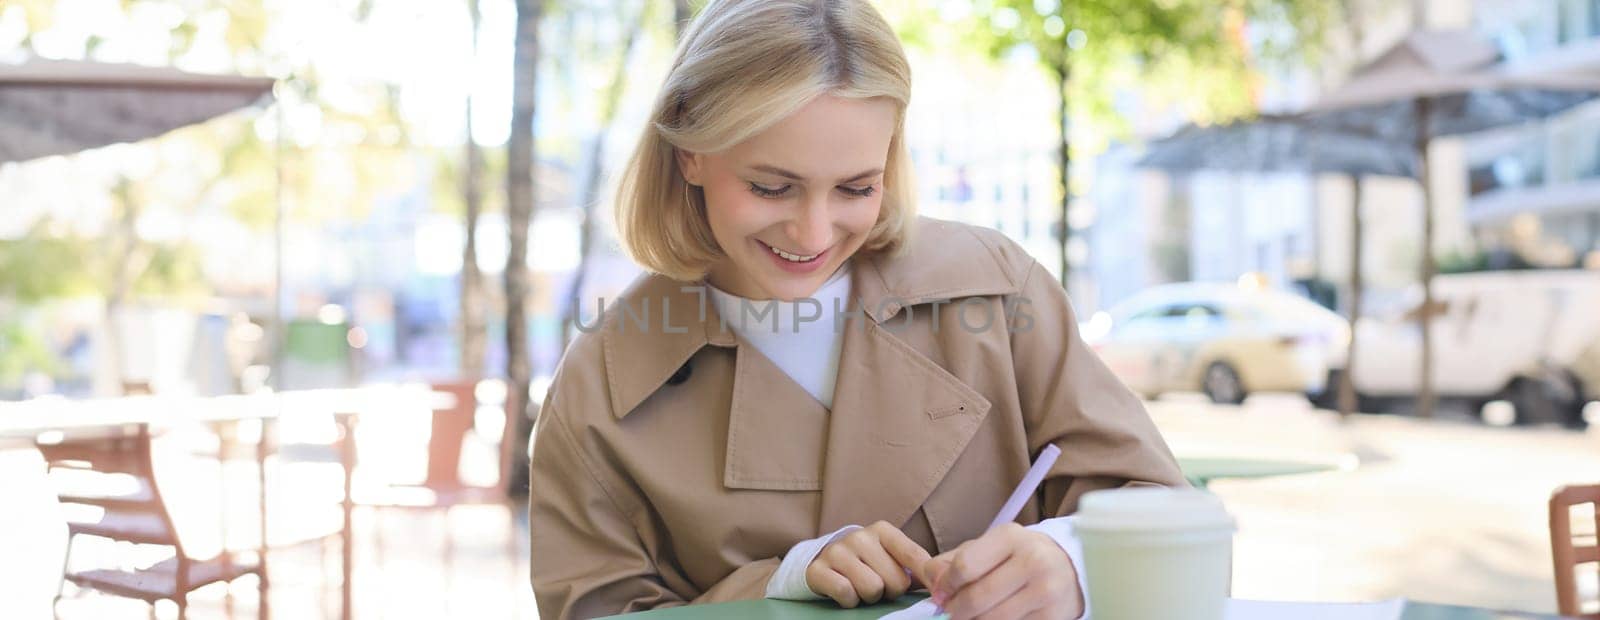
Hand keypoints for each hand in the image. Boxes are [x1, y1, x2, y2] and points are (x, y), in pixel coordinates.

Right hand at [806, 520, 933, 607]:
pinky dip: (850, 601)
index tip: (936, 591)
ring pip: (872, 588)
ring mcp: (837, 551)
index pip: (914, 555)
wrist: (824, 560)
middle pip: (896, 580)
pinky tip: (847, 592)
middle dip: (891, 590)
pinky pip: (846, 593)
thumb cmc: (867, 562)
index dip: (928, 578)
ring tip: (863, 587)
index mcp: (883, 530)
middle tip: (880, 584)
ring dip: (870, 597)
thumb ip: (915, 567)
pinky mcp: (818, 569)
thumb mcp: (891, 557)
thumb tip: (942, 581)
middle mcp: (859, 536)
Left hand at [924, 523, 1081, 619]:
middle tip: (950, 613)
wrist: (1069, 567)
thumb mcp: (989, 547)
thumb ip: (954, 561)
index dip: (946, 585)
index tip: (940, 595)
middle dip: (956, 610)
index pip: (965, 566)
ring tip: (970, 617)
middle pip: (977, 597)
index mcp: (1011, 536)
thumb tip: (932, 583)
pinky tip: (991, 619)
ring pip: (992, 619)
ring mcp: (1046, 590)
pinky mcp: (1053, 616)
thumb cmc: (1019, 556)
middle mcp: (1033, 560)